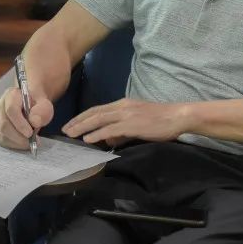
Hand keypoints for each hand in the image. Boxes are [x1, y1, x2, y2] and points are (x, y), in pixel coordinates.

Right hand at [0, 86, 53, 150]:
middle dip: (19, 136)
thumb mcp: (45, 104)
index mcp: (11, 95)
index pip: (11, 110)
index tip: (30, 133)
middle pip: (4, 124)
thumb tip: (34, 122)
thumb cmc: (37, 104)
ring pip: (1, 134)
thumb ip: (42, 111)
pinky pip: (0, 140)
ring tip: (30, 143)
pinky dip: (13, 145)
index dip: (20, 124)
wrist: (31, 104)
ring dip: (16, 142)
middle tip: (33, 141)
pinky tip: (22, 143)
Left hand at [63, 98, 188, 145]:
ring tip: (71, 134)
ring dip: (83, 127)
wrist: (178, 116)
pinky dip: (97, 133)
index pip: (97, 109)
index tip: (71, 124)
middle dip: (78, 121)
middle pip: (94, 113)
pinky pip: (110, 129)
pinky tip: (88, 139)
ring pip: (99, 119)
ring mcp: (126, 114)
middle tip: (64, 130)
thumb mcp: (138, 123)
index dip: (82, 116)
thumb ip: (122, 130)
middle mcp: (122, 106)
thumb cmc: (160, 121)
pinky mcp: (132, 124)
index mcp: (123, 104)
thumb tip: (107, 139)